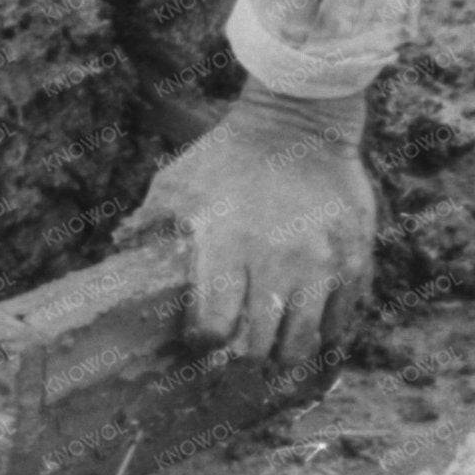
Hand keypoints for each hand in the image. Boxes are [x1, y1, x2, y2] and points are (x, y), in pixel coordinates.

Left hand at [118, 84, 374, 370]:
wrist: (298, 120)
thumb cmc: (228, 154)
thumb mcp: (177, 182)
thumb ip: (149, 224)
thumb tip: (121, 254)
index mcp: (227, 247)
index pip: (215, 329)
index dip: (205, 340)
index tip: (203, 334)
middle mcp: (276, 262)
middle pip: (260, 348)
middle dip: (245, 354)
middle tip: (241, 344)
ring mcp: (321, 263)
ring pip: (303, 343)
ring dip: (285, 348)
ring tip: (276, 338)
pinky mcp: (354, 258)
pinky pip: (342, 318)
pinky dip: (324, 326)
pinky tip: (309, 316)